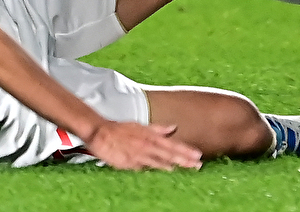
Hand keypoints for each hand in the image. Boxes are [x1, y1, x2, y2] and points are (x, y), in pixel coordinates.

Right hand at [83, 122, 201, 170]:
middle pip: (169, 153)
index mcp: (150, 135)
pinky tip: (163, 172)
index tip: (198, 155)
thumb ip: (158, 129)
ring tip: (186, 168)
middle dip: (184, 159)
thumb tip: (174, 128)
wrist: (100, 132)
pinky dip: (153, 169)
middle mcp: (147, 144)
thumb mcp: (141, 126)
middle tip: (199, 164)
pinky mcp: (129, 162)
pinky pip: (143, 167)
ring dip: (173, 164)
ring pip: (159, 160)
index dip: (186, 150)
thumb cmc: (121, 130)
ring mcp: (138, 153)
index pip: (172, 144)